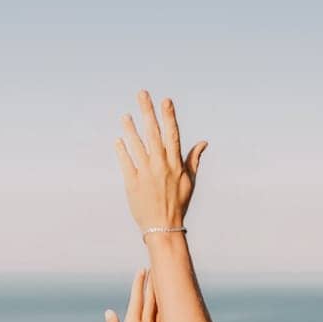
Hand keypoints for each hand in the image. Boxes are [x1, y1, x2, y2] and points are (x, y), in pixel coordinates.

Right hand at [105, 269, 165, 321]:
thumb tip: (109, 313)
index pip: (137, 297)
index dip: (139, 282)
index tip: (142, 270)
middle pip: (151, 297)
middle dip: (153, 281)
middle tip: (155, 266)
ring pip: (161, 305)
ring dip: (161, 290)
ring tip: (163, 278)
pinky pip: (166, 316)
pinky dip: (167, 305)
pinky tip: (169, 299)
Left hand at [116, 91, 206, 231]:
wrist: (163, 227)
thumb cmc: (178, 203)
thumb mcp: (189, 181)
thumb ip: (194, 159)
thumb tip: (203, 142)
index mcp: (176, 164)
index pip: (172, 134)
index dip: (169, 116)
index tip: (165, 100)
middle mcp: (161, 165)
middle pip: (153, 133)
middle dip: (148, 112)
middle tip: (142, 94)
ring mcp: (146, 173)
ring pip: (137, 145)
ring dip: (130, 128)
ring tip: (125, 116)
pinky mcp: (132, 182)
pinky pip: (126, 162)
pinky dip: (122, 150)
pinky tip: (118, 139)